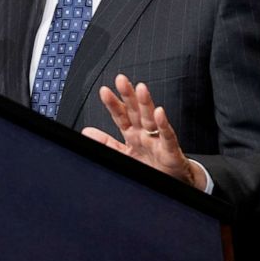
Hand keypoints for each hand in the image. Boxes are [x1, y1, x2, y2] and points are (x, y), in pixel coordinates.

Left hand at [81, 74, 206, 189]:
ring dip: (146, 103)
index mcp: (132, 134)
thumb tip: (86, 132)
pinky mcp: (170, 151)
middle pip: (135, 111)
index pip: (120, 116)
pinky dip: (164, 125)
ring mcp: (157, 140)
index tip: (104, 90)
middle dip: (128, 95)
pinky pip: (167, 136)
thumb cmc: (151, 165)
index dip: (112, 104)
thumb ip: (106, 143)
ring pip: (150, 119)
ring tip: (141, 88)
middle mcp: (144, 133)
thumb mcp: (124, 154)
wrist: (173, 181)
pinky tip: (159, 112)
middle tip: (121, 79)